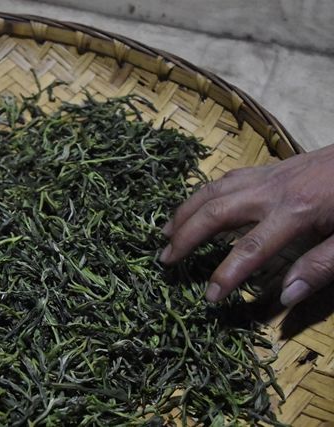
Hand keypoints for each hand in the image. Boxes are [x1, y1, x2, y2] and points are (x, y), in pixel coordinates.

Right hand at [159, 144, 333, 306]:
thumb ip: (320, 266)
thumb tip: (285, 296)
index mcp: (295, 211)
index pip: (249, 249)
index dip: (225, 275)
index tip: (209, 297)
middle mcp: (270, 190)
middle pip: (216, 213)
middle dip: (186, 237)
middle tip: (165, 259)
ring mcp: (266, 175)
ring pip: (213, 190)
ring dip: (185, 212)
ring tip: (164, 232)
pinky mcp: (268, 168)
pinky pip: (226, 179)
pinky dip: (203, 193)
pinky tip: (196, 205)